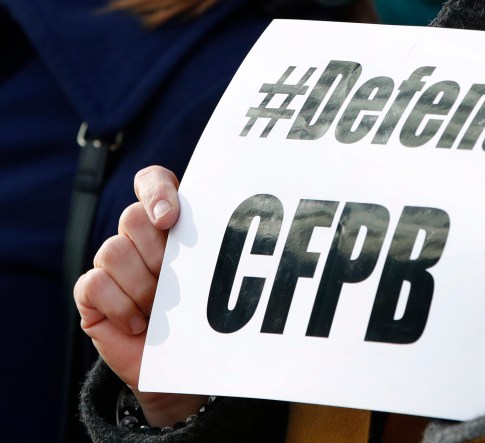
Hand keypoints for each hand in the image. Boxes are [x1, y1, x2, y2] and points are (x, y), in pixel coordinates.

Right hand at [74, 166, 204, 425]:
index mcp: (169, 223)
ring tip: (162, 310)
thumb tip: (229, 229)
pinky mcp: (92, 293)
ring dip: (142, 286)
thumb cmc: (204, 319)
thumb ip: (212, 249)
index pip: (152, 182)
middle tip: (175, 283)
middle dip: (158, 254)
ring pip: (113, 250)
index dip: (156, 192)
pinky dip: (122, 307)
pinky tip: (140, 324)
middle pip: (133, 218)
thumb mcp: (217, 281)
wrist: (182, 368)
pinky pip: (95, 284)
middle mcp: (137, 237)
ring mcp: (111, 263)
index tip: (170, 219)